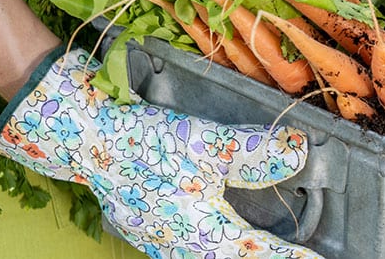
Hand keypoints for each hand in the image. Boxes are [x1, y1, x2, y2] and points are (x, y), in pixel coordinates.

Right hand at [0, 46, 322, 258]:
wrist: (84, 137)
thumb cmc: (144, 142)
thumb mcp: (205, 143)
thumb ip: (255, 152)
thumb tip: (301, 153)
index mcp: (202, 233)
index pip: (260, 253)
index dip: (292, 257)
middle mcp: (183, 247)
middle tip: (298, 256)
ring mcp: (163, 243)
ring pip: (211, 258)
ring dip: (241, 254)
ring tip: (267, 250)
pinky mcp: (151, 231)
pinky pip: (191, 250)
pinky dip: (218, 248)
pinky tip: (222, 239)